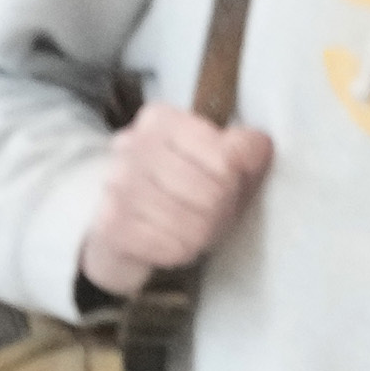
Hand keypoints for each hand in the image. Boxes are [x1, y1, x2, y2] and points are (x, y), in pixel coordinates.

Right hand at [79, 103, 273, 297]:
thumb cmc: (182, 187)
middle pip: (215, 193)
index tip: (228, 183)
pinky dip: (182, 250)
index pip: (228, 158)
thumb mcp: (219, 161)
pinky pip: (175, 248)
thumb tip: (258, 144)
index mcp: (162, 120)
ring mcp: (117, 185)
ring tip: (194, 226)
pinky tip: (171, 239)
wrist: (121, 223)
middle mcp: (133, 146)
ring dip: (205, 234)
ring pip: (197, 226)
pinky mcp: (112, 225)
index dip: (238, 180)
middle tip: (215, 213)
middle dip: (225, 211)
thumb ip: (245, 150)